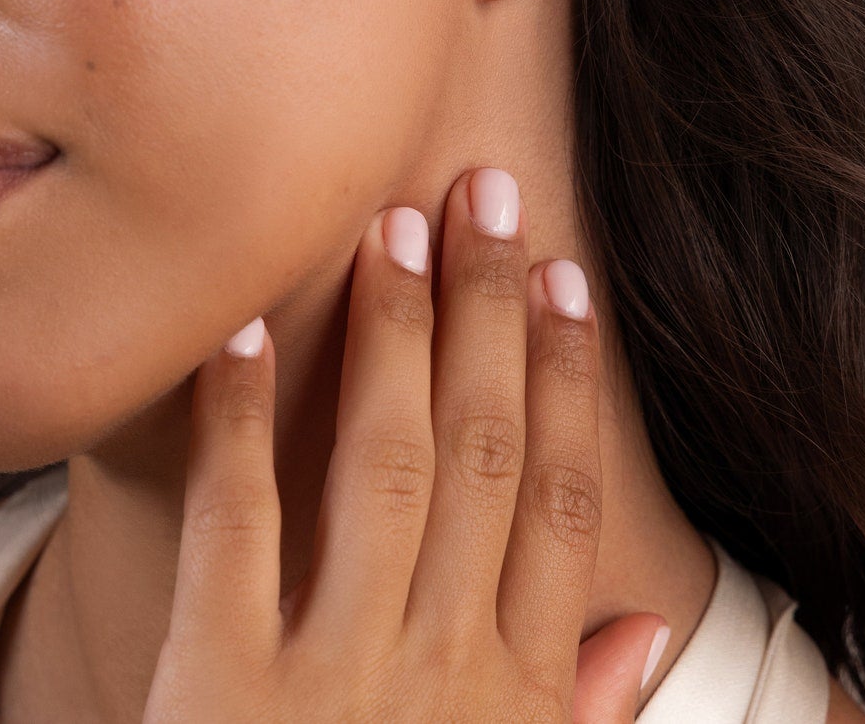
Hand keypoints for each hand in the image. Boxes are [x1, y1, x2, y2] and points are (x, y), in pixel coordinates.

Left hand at [145, 167, 668, 722]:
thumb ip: (580, 717)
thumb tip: (643, 625)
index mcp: (512, 696)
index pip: (555, 503)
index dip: (564, 380)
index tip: (568, 279)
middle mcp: (439, 670)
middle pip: (479, 454)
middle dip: (490, 314)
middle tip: (490, 193)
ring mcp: (331, 677)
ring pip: (383, 468)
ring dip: (395, 340)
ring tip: (401, 230)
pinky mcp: (221, 690)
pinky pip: (234, 530)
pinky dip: (241, 425)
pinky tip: (245, 332)